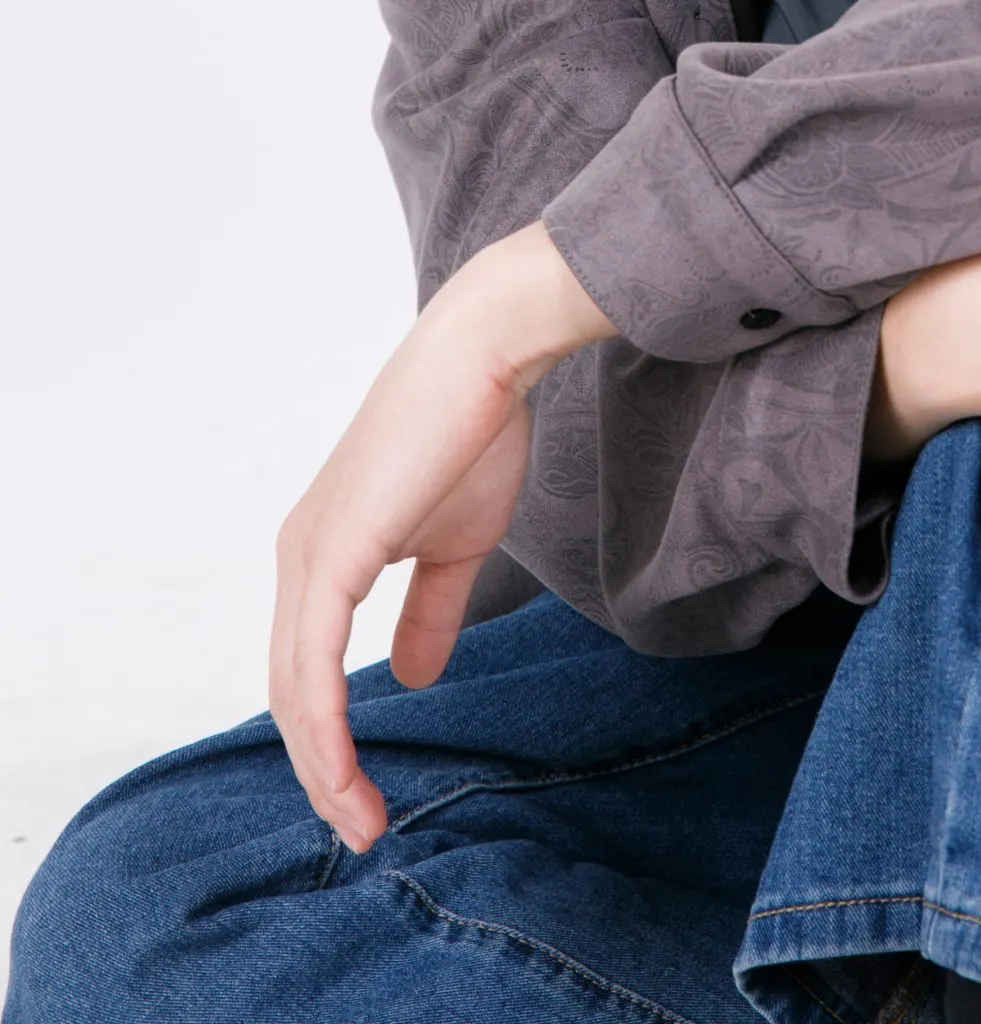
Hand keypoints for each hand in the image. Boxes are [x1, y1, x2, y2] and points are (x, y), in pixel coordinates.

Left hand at [269, 223, 613, 853]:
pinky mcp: (329, 555)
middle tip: (363, 828)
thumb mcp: (454, 543)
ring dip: (323, 765)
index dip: (332, 739)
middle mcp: (299, 557)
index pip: (308, 669)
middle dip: (321, 770)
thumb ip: (429, 610)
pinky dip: (324, 727)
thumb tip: (409, 678)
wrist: (483, 359)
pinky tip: (347, 769)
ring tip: (362, 819)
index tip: (370, 795)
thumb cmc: (472, 433)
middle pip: (290, 690)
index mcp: (322, 554)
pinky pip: (311, 663)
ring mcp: (307, 555)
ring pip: (294, 689)